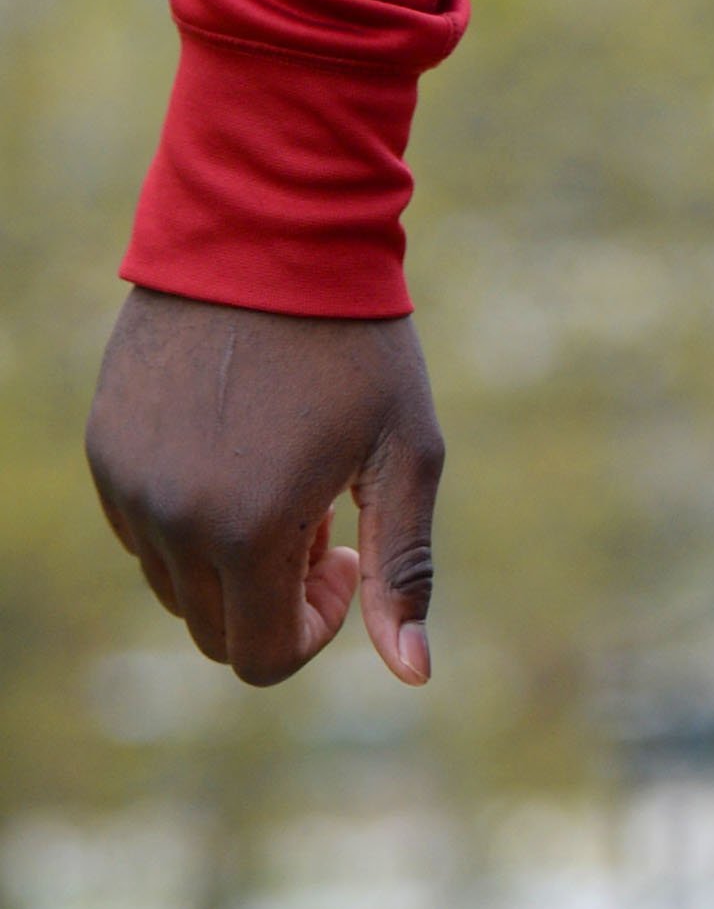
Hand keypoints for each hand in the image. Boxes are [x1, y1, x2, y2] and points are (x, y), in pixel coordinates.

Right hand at [85, 289, 443, 689]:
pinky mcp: (104, 447)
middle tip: (320, 506)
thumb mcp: (404, 454)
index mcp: (247, 530)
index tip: (343, 555)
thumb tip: (414, 674)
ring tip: (280, 468)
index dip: (314, 629)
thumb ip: (402, 569)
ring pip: (174, 582)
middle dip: (273, 592)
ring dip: (230, 556)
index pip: (259, 659)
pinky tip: (236, 445)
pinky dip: (189, 517)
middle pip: (213, 630)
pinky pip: (141, 529)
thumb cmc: (357, 344)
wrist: (270, 234)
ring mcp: (127, 482)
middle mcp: (170, 518)